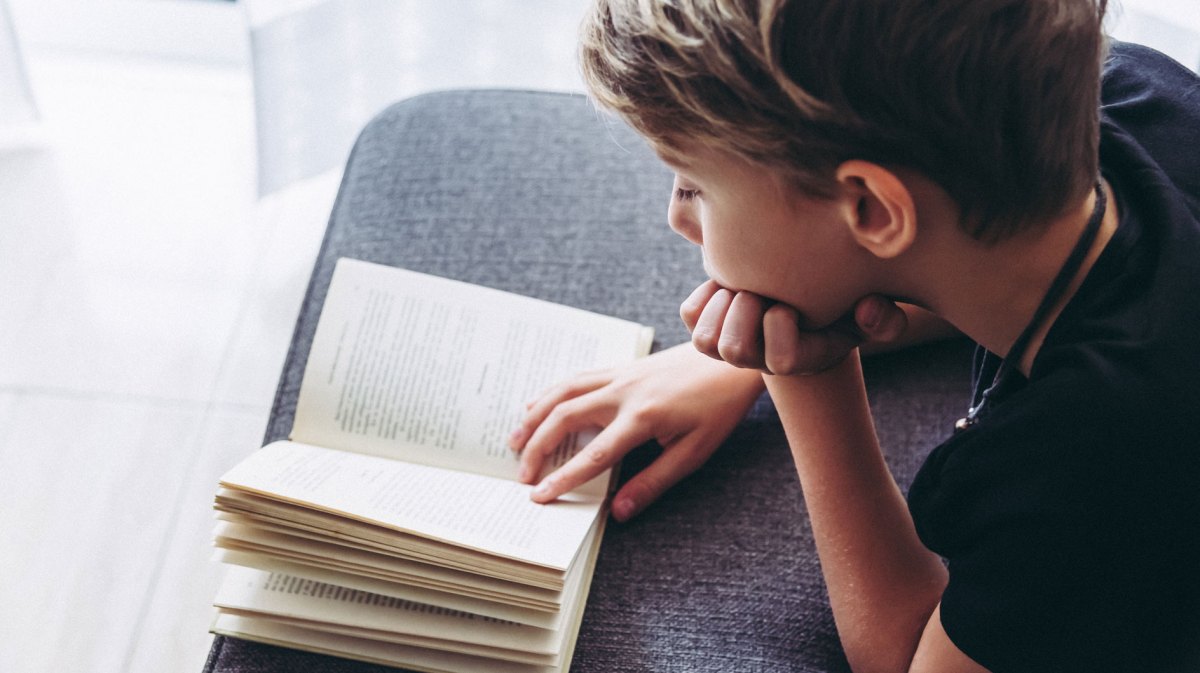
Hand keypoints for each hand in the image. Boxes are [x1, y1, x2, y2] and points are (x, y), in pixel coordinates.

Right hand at [509, 342, 763, 520]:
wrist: (729, 359)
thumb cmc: (717, 408)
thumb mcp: (694, 452)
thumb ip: (654, 481)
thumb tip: (619, 511)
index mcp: (643, 418)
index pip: (594, 455)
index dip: (563, 479)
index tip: (539, 497)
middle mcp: (623, 393)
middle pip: (564, 418)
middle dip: (537, 448)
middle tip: (521, 476)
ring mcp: (619, 375)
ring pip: (563, 392)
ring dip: (534, 417)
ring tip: (513, 441)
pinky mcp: (620, 367)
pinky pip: (576, 378)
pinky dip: (551, 393)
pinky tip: (539, 406)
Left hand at [681, 280, 909, 373]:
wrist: (796, 300)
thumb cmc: (836, 305)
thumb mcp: (868, 311)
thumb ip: (884, 318)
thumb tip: (868, 309)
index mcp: (795, 358)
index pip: (780, 359)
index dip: (782, 325)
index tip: (792, 303)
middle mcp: (756, 358)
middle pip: (735, 350)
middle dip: (748, 309)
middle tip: (763, 288)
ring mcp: (725, 345)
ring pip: (706, 339)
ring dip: (724, 304)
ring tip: (744, 285)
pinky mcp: (702, 323)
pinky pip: (690, 313)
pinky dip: (706, 292)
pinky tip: (729, 280)